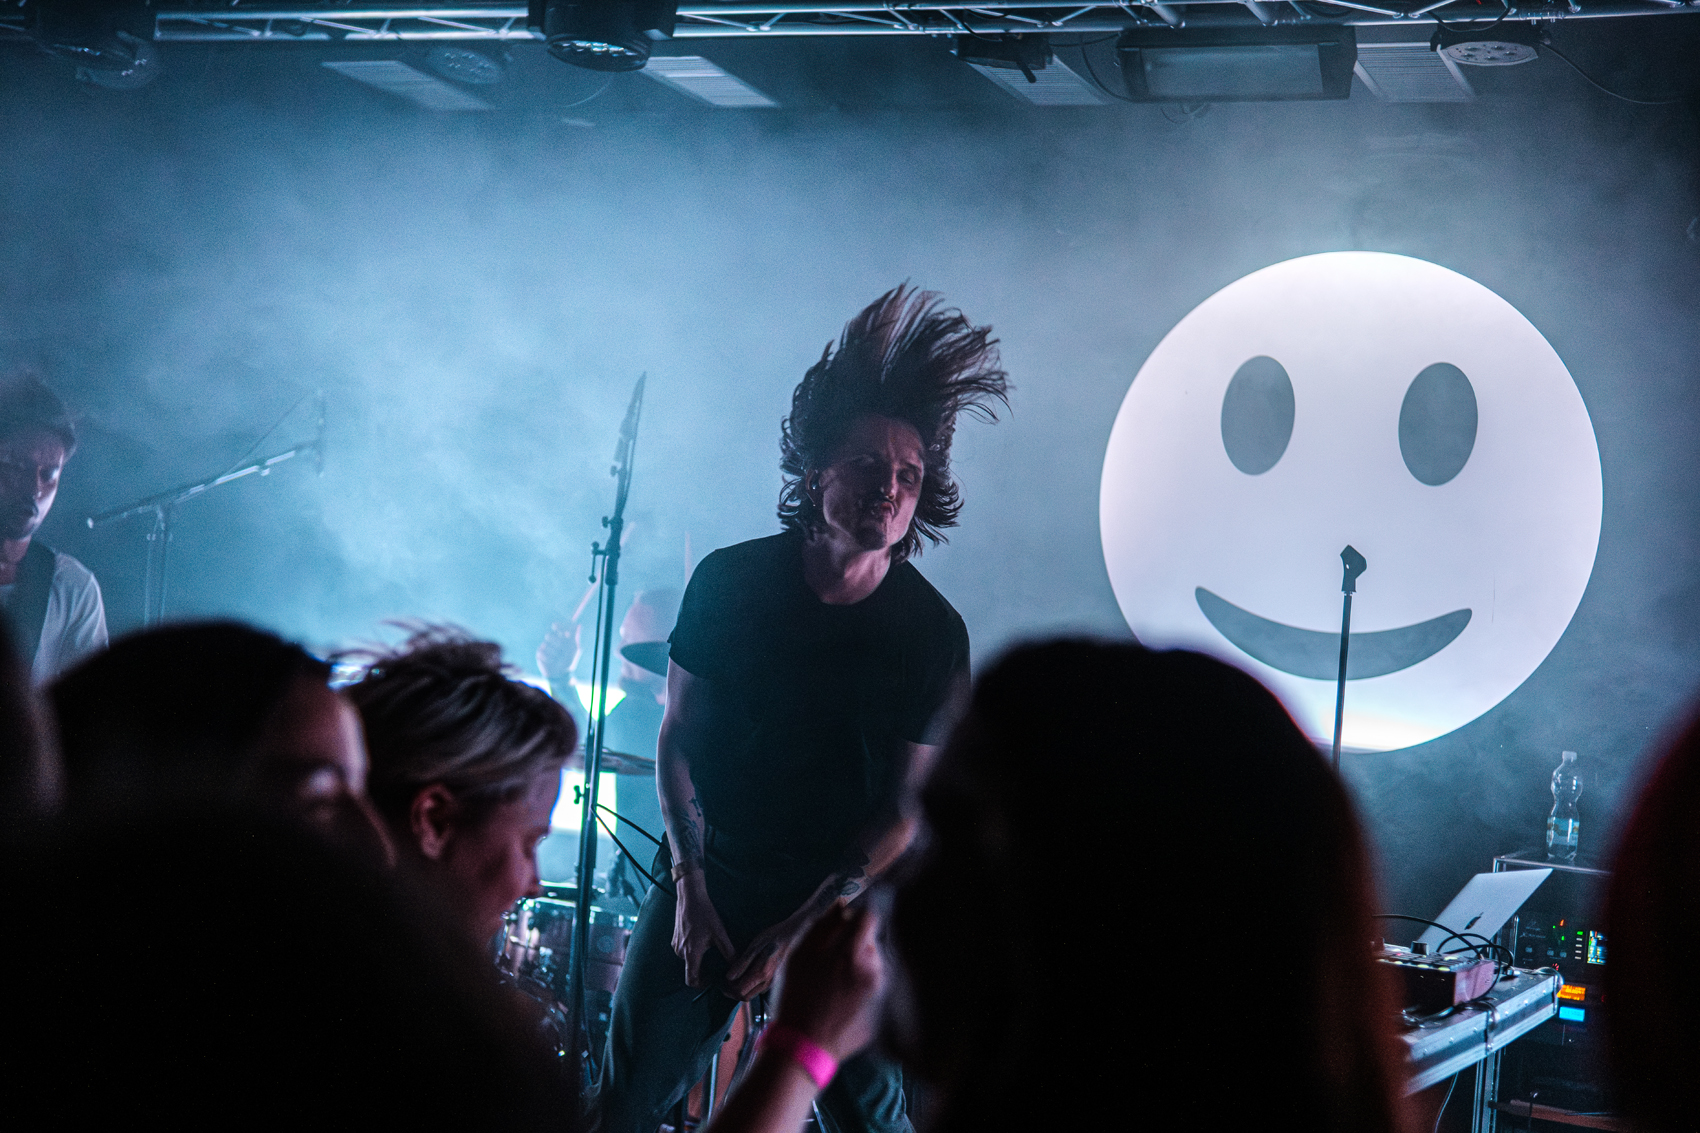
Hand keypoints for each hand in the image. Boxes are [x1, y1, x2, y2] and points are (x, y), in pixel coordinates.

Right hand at [536, 622, 581, 683]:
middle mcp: (551, 641)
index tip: (555, 626)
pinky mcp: (539, 654)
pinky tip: (551, 661)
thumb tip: (579, 625)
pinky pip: (541, 652)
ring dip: (553, 652)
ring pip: (545, 644)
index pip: (557, 627)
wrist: (561, 673)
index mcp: (560, 637)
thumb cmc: (570, 660)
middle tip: (561, 648)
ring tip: (557, 657)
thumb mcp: (575, 649)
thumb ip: (576, 637)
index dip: (556, 626)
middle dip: (555, 642)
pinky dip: (548, 658)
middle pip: (549, 635)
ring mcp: (544, 646)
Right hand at [673, 872, 734, 988]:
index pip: (691, 980)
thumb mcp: (720, 934)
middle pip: (690, 970)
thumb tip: (737, 966)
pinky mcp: (674, 938)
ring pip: (687, 960)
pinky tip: (702, 941)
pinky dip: (692, 951)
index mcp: (691, 953)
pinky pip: (683, 950)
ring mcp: (675, 945)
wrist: (690, 897)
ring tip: (711, 952)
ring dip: (698, 960)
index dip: (701, 985)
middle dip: (702, 972)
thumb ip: (728, 952)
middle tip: (716, 968)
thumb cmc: (705, 915)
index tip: (712, 982)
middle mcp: (680, 952)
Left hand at [725, 915, 807, 1001]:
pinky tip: (743, 976)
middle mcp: (767, 982)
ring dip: (739, 990)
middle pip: (744, 997)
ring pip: (751, 995)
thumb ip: (742, 963)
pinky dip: (747, 987)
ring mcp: (771, 983)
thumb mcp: (755, 946)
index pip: (740, 991)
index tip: (721, 981)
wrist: (791, 935)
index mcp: (761, 974)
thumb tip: (729, 977)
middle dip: (732, 992)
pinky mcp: (773, 980)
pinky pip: (757, 990)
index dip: (728, 989)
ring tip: (731, 979)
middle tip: (724, 982)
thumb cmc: (773, 937)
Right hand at [770, 904, 884, 1060]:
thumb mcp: (797, 957)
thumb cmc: (794, 999)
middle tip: (833, 963)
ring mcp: (882, 991)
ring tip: (837, 986)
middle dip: (856, 945)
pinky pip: (879, 986)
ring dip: (862, 966)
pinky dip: (865, 988)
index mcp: (851, 952)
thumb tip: (841, 904)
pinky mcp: (885, 1009)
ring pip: (876, 964)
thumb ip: (821, 926)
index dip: (856, 919)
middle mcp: (873, 970)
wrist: (802, 1047)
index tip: (844, 929)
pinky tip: (845, 1001)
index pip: (869, 917)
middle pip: (873, 940)